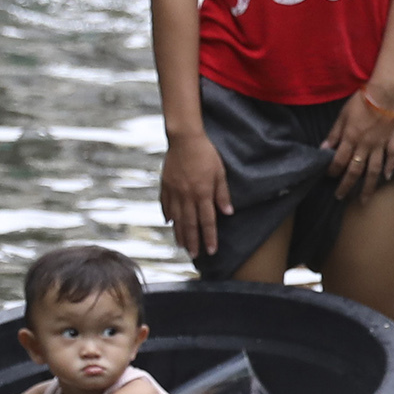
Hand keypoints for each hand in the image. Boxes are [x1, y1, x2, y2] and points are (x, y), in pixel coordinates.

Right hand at [161, 127, 232, 259]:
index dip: (210, 237)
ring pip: (177, 218)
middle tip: (194, 254)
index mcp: (203, 193)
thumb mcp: (220, 173)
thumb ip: (222, 194)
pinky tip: (170, 223)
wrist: (184, 139)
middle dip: (193, 241)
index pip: (207, 221)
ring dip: (180, 233)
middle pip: (190, 224)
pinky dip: (168, 215)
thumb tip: (228, 212)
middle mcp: (187, 196)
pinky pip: (166, 204)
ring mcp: (174, 191)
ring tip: (182, 245)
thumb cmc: (206, 154)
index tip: (211, 251)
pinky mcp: (166, 185)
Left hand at [324, 84, 393, 197]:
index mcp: (351, 138)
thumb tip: (324, 148)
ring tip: (364, 199)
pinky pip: (392, 157)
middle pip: (355, 170)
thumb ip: (334, 133)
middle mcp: (365, 146)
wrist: (384, 94)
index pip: (339, 160)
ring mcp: (380, 145)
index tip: (328, 176)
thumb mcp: (342, 115)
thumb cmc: (360, 102)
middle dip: (346, 185)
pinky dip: (390, 168)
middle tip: (340, 197)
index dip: (333, 170)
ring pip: (374, 170)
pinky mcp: (392, 141)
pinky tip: (387, 178)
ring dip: (368, 186)